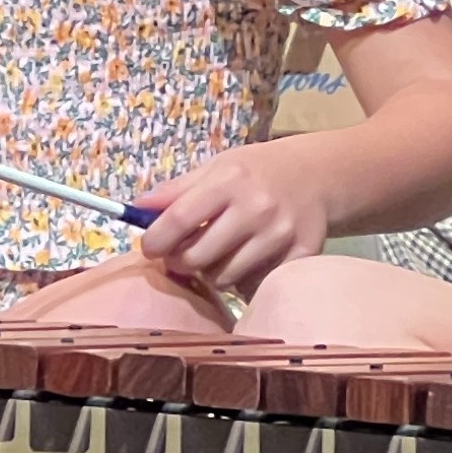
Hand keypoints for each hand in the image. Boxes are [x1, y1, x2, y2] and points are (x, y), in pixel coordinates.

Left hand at [131, 148, 323, 296]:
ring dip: (212, 273)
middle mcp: (257, 208)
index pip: (180, 219)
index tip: (149, 248)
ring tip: (217, 256)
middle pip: (199, 256)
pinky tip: (246, 262)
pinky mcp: (301, 256)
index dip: (156, 240)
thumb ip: (176, 190)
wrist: (316, 176)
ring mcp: (280, 235)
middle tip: (181, 255)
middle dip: (180, 261)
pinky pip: (255, 285)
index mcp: (230, 181)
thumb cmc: (256, 172)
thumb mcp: (216, 167)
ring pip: (225, 278)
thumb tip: (134, 208)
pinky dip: (243, 280)